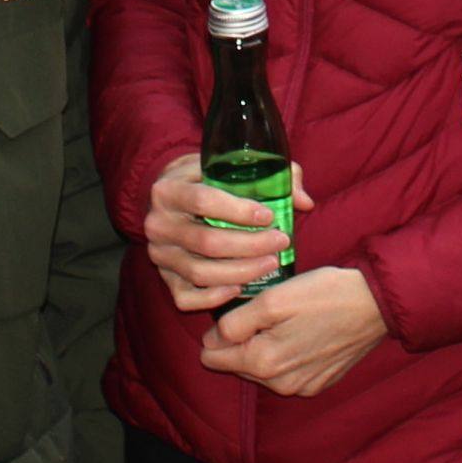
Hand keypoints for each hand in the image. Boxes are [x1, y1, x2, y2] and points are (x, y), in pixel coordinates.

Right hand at [144, 153, 314, 311]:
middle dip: (250, 245)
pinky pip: (185, 297)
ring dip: (241, 271)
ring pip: (200, 273)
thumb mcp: (230, 164)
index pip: (203, 200)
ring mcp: (159, 254)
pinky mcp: (164, 277)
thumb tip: (303, 200)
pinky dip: (214, 297)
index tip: (269, 216)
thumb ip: (271, 174)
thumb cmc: (208, 178)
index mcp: (168, 189)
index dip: (238, 211)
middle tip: (281, 242)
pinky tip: (241, 287)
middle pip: (206, 242)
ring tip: (271, 263)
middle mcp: (158, 223)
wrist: (172, 196)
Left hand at [198, 265, 388, 396]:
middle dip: (243, 339)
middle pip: (237, 364)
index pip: (211, 358)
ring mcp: (301, 387)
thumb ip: (235, 323)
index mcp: (262, 363)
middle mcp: (279, 384)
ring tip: (287, 319)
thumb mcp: (273, 299)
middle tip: (266, 310)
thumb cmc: (325, 295)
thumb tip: (210, 340)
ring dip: (265, 346)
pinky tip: (304, 332)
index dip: (218, 331)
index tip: (239, 311)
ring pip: (261, 369)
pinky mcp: (318, 384)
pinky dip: (288, 354)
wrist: (376, 304)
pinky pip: (287, 372)